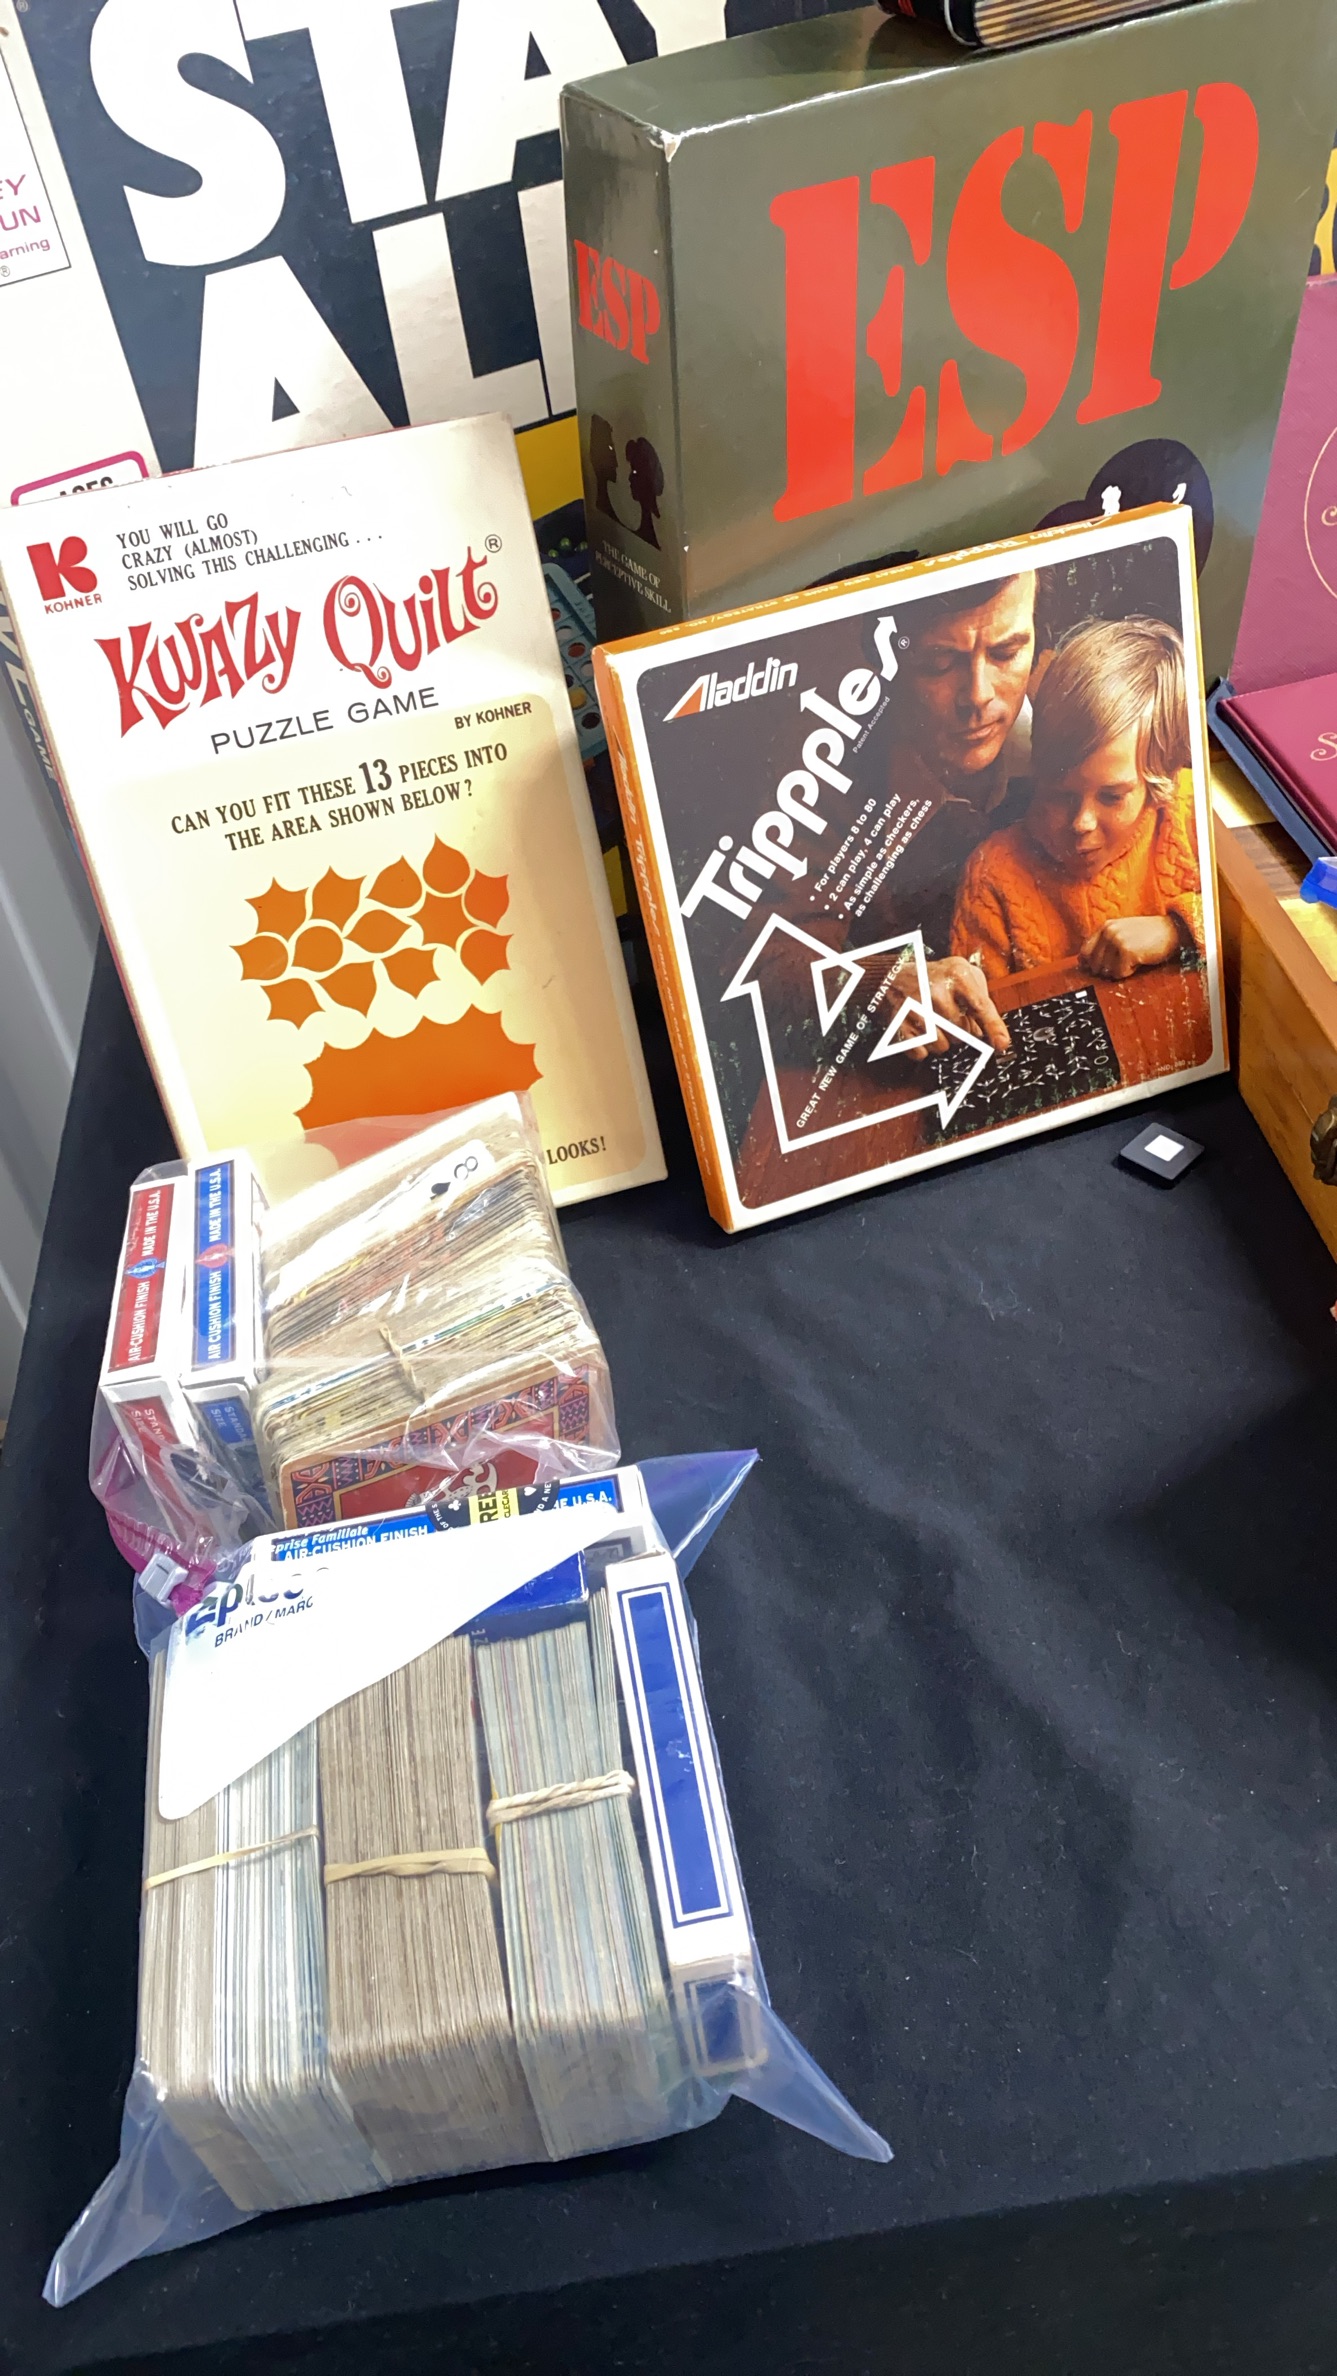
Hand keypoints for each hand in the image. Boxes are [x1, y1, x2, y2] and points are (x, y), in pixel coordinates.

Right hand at [889, 955, 1011, 1062]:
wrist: (893, 975)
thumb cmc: (935, 977)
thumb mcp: (963, 972)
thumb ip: (981, 997)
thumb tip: (985, 1031)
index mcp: (957, 974)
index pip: (980, 1006)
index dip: (993, 1027)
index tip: (1002, 1044)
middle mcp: (936, 990)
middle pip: (962, 1032)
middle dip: (959, 1030)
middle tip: (947, 1014)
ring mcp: (915, 1007)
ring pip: (942, 1045)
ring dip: (940, 1040)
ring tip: (932, 1021)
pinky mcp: (899, 1024)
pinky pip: (921, 1052)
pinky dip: (922, 1047)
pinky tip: (918, 1029)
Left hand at [1080, 916, 1179, 978]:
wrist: (1173, 931)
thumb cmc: (1150, 935)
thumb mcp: (1124, 932)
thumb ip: (1106, 943)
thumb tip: (1086, 964)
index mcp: (1106, 926)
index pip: (1085, 952)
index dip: (1090, 964)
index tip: (1100, 969)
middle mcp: (1108, 931)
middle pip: (1094, 964)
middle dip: (1108, 969)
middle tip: (1125, 962)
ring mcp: (1117, 940)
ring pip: (1107, 971)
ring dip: (1121, 970)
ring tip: (1134, 958)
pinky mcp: (1126, 951)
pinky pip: (1119, 973)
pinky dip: (1130, 972)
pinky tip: (1140, 960)